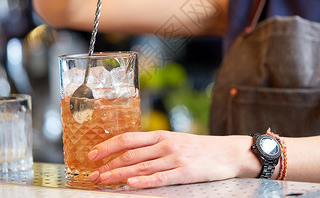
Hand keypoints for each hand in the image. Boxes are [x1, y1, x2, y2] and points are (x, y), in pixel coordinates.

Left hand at [87, 131, 257, 187]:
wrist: (227, 152)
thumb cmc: (199, 148)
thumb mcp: (175, 140)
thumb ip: (154, 146)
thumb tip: (128, 153)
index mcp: (160, 135)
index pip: (128, 139)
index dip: (108, 146)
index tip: (91, 155)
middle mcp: (165, 144)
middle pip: (130, 154)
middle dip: (108, 165)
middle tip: (92, 175)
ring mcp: (175, 158)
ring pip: (140, 166)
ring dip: (118, 174)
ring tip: (103, 181)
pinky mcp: (185, 172)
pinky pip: (161, 177)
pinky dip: (144, 181)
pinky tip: (131, 184)